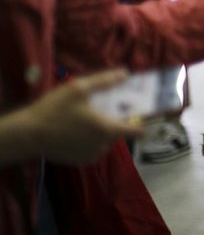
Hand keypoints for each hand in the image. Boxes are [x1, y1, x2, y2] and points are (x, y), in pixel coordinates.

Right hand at [5, 70, 144, 164]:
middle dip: (114, 121)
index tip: (145, 114)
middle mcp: (103, 146)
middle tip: (102, 109)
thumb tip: (125, 73)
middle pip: (118, 132)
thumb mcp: (79, 89)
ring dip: (101, 131)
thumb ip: (105, 81)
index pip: (136, 131)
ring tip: (86, 118)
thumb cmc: (54, 110)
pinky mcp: (79, 161)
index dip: (143, 122)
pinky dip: (90, 140)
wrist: (28, 134)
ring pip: (105, 141)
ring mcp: (91, 156)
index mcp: (107, 129)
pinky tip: (77, 130)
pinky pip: (93, 149)